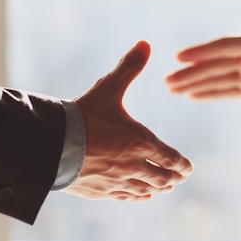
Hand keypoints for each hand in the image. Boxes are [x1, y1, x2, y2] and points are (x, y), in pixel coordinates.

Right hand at [66, 40, 193, 201]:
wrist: (52, 145)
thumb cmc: (83, 116)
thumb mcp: (108, 88)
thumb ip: (129, 67)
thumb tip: (146, 43)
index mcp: (141, 142)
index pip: (171, 159)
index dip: (182, 165)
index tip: (188, 168)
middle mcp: (133, 166)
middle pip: (161, 178)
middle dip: (172, 179)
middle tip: (178, 178)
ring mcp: (116, 181)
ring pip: (145, 190)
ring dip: (157, 189)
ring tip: (163, 188)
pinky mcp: (99, 191)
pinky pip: (124, 197)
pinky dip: (136, 197)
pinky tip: (139, 196)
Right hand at [165, 14, 240, 102]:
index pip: (225, 48)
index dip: (203, 52)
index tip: (180, 56)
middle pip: (213, 65)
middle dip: (190, 72)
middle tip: (166, 80)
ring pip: (215, 79)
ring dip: (192, 83)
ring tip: (170, 89)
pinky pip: (226, 92)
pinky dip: (208, 94)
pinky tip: (190, 97)